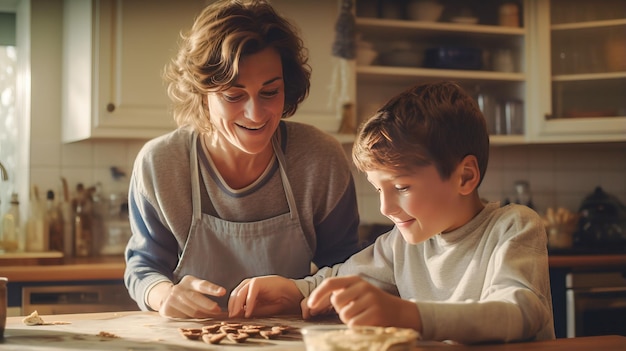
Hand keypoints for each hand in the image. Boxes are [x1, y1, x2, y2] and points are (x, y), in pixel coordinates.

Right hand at [150, 275, 225, 318]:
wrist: (165, 296)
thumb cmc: (187, 292)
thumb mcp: (194, 286)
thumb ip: (205, 291)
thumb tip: (222, 300)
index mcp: (189, 281)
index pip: (202, 285)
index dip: (212, 289)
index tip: (223, 292)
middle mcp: (179, 289)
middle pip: (196, 298)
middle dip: (209, 306)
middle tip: (219, 311)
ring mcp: (171, 299)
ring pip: (192, 311)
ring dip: (204, 315)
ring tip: (213, 317)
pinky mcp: (167, 309)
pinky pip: (184, 318)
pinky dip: (194, 320)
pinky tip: (201, 320)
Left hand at [228, 275, 303, 317]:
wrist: (290, 296)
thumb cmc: (276, 302)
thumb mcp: (259, 309)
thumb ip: (248, 310)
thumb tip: (236, 315)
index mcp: (247, 289)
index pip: (234, 297)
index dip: (231, 307)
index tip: (230, 318)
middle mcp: (248, 284)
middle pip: (235, 294)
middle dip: (232, 306)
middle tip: (232, 318)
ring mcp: (253, 282)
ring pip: (240, 292)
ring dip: (237, 305)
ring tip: (237, 315)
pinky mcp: (259, 281)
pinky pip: (251, 291)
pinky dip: (248, 302)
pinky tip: (248, 312)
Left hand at [306, 276, 421, 330]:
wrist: (400, 312)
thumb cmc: (373, 304)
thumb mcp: (358, 292)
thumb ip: (341, 293)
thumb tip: (313, 303)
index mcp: (355, 280)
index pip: (331, 283)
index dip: (317, 294)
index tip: (310, 305)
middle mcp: (362, 287)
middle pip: (336, 302)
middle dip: (340, 311)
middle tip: (352, 311)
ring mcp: (370, 299)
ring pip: (345, 315)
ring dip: (349, 320)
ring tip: (362, 316)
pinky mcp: (375, 313)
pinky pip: (354, 324)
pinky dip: (357, 327)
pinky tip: (367, 323)